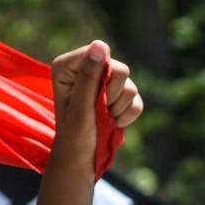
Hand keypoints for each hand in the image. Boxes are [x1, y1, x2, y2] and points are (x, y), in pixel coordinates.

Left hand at [49, 41, 141, 161]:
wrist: (82, 159)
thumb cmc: (74, 135)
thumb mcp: (80, 107)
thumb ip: (89, 76)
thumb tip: (100, 45)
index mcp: (68, 66)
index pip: (99, 54)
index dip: (101, 79)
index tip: (89, 100)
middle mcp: (86, 68)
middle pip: (120, 69)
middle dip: (113, 96)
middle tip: (97, 112)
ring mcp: (104, 81)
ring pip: (131, 85)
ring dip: (119, 108)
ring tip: (103, 119)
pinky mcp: (119, 94)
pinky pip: (136, 99)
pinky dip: (128, 114)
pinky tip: (113, 122)